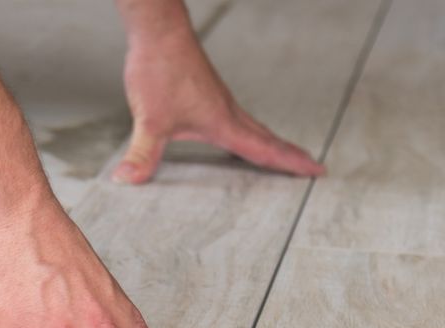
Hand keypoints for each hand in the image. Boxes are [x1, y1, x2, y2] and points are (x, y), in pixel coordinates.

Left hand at [113, 30, 324, 183]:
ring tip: (286, 156)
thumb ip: (142, 153)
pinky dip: (253, 131)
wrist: (159, 31)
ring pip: (255, 127)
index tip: (316, 170)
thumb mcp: (149, 119)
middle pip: (268, 139)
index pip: (264, 150)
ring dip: (274, 143)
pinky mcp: (209, 92)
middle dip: (291, 156)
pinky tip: (242, 134)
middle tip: (314, 168)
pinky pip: (240, 118)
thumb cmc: (160, 69)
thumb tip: (128, 179)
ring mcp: (220, 100)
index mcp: (222, 122)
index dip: (290, 164)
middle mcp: (227, 111)